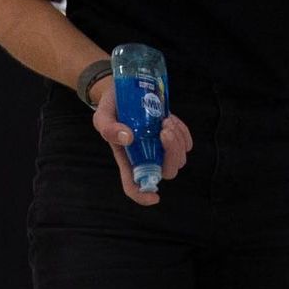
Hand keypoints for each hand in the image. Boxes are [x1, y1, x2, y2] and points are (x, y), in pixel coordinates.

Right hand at [91, 78, 193, 206]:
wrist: (125, 90)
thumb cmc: (112, 108)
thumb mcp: (102, 115)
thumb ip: (108, 128)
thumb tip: (129, 138)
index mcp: (128, 159)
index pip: (135, 186)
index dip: (143, 195)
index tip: (154, 197)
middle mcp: (146, 157)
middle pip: (166, 171)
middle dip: (171, 154)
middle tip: (164, 131)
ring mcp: (161, 148)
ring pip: (179, 158)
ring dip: (177, 142)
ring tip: (165, 122)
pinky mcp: (173, 136)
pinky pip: (186, 144)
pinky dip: (183, 134)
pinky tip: (171, 121)